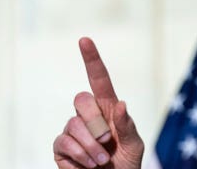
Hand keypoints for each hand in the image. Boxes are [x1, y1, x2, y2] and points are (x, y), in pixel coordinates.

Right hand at [53, 37, 143, 167]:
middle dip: (96, 122)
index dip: (91, 59)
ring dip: (92, 146)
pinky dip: (80, 156)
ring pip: (73, 125)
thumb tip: (121, 104)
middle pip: (81, 100)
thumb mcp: (135, 145)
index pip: (98, 79)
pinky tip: (89, 166)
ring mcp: (73, 130)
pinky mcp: (61, 147)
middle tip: (108, 142)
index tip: (85, 40)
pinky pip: (64, 143)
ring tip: (102, 160)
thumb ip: (128, 126)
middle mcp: (88, 116)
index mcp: (109, 109)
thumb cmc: (127, 163)